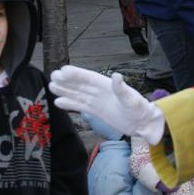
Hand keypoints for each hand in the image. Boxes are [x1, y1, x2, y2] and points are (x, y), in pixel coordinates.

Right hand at [50, 66, 164, 143]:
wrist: (142, 123)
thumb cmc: (140, 109)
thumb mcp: (132, 99)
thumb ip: (122, 89)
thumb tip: (116, 76)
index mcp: (107, 85)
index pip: (89, 78)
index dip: (76, 74)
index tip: (63, 70)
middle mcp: (99, 91)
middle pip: (80, 84)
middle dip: (66, 80)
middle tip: (52, 76)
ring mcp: (96, 101)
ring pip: (77, 94)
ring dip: (65, 90)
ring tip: (51, 86)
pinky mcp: (95, 111)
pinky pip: (80, 106)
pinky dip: (69, 104)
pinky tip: (58, 102)